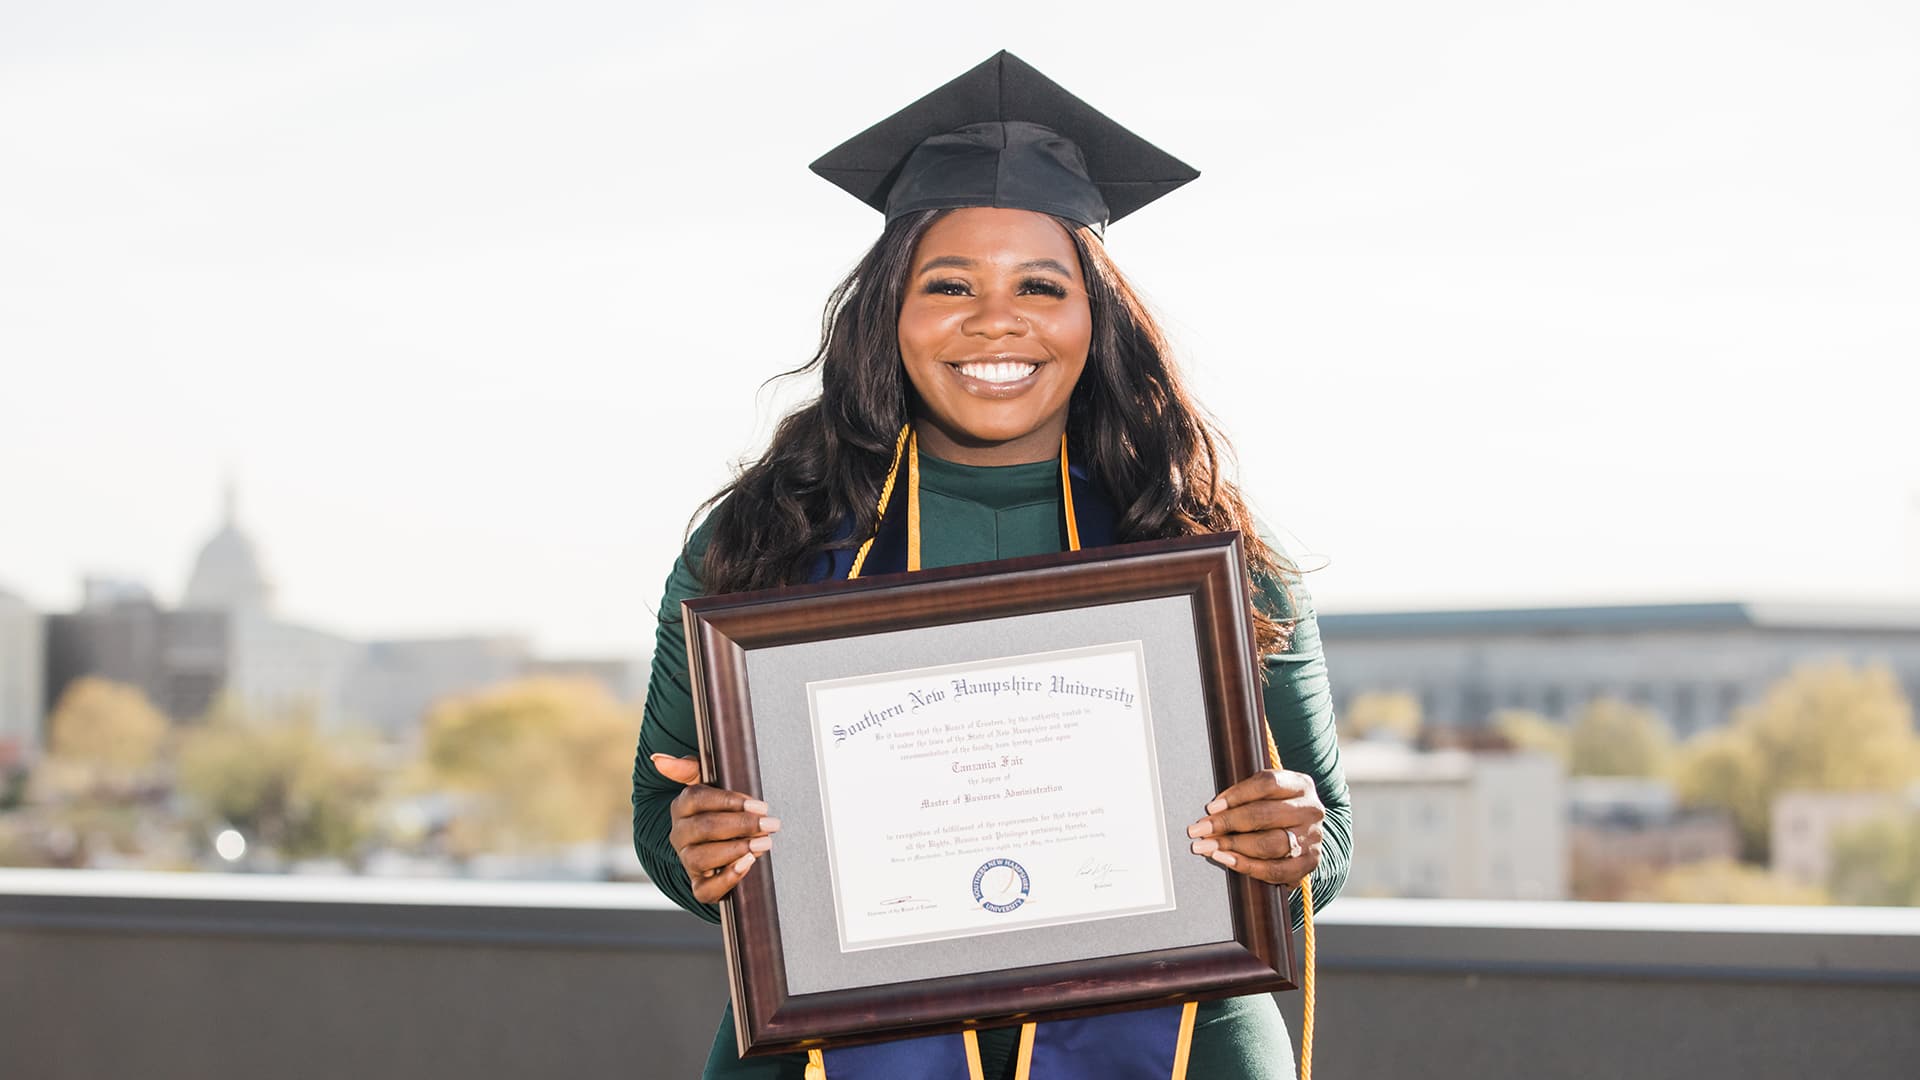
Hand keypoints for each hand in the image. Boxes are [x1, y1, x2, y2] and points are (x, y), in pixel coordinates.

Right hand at [652, 753, 779, 903]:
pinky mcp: (698, 885)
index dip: (729, 801)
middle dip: (741, 825)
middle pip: (704, 828)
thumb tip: (659, 759)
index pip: (698, 798)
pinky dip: (727, 878)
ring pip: (702, 858)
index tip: (759, 804)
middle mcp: (679, 835)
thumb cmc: (718, 808)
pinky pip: (705, 889)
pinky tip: (748, 864)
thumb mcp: (707, 782)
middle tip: (771, 823)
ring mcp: (687, 861)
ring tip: (764, 843)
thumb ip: (689, 768)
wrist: (722, 842)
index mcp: (681, 807)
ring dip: (736, 850)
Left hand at [1186, 769, 1323, 885]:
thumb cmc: (1277, 809)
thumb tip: (1212, 812)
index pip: (1267, 784)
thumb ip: (1247, 797)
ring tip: (1207, 846)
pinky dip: (1248, 865)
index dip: (1237, 795)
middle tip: (1199, 830)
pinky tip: (1226, 859)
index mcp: (1300, 785)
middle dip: (1226, 823)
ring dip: (1233, 845)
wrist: (1305, 834)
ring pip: (1270, 843)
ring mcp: (1312, 837)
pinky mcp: (1310, 862)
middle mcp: (1310, 809)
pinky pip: (1276, 869)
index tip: (1211, 807)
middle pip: (1264, 815)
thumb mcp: (1269, 794)